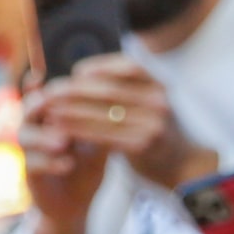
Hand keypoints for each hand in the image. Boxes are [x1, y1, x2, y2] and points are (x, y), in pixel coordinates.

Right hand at [18, 83, 109, 233]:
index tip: (46, 73)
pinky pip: (32, 165)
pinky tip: (67, 164)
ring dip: (44, 136)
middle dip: (39, 105)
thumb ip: (100, 119)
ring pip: (25, 136)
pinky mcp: (29, 176)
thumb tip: (118, 92)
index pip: (46, 93)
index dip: (45, 83)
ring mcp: (30, 154)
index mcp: (51, 118)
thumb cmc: (86, 167)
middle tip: (50, 102)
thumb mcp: (97, 140)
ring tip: (64, 141)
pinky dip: (50, 163)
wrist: (76, 205)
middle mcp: (35, 131)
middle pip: (28, 109)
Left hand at [53, 56, 218, 190]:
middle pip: (111, 90)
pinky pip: (104, 136)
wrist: (183, 165)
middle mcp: (158, 101)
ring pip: (104, 113)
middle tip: (52, 91)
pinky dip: (80, 132)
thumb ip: (128, 90)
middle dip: (77, 90)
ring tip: (49, 110)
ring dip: (72, 111)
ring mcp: (152, 123)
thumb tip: (87, 75)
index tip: (76, 71)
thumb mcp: (151, 104)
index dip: (100, 67)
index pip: (128, 67)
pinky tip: (62, 131)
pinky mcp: (142, 146)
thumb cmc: (157, 133)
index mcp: (160, 85)